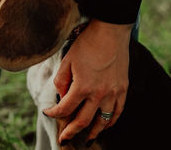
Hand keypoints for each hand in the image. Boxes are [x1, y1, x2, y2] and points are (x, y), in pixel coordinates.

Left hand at [43, 19, 131, 144]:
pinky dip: (111, 121)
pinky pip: (118, 112)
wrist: (110, 31)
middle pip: (83, 121)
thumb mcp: (67, 61)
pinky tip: (105, 125)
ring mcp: (113, 93)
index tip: (48, 113)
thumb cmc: (86, 44)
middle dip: (70, 132)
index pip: (65, 109)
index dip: (54, 114)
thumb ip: (61, 81)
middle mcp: (99, 94)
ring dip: (93, 132)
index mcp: (82, 87)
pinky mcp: (123, 89)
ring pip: (103, 121)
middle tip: (63, 139)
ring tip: (86, 139)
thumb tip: (62, 96)